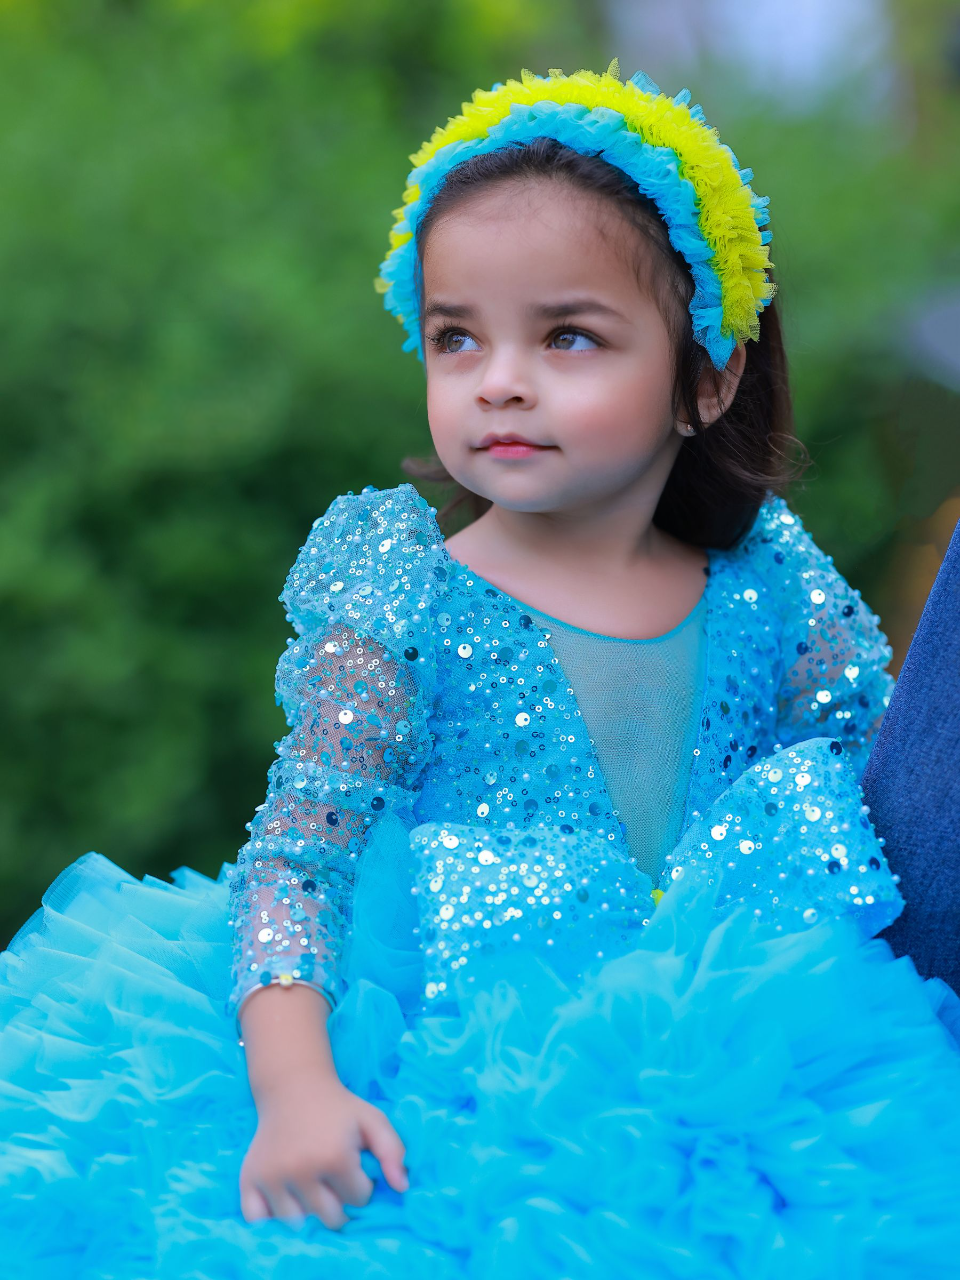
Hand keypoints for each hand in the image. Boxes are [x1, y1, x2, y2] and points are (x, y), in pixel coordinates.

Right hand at [239, 1075, 408, 1230]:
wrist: (292, 1086)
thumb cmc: (338, 1107)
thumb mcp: (373, 1119)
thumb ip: (393, 1151)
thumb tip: (401, 1188)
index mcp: (334, 1155)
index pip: (359, 1198)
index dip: (361, 1183)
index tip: (353, 1166)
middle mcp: (301, 1170)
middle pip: (330, 1218)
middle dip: (338, 1202)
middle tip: (332, 1178)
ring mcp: (272, 1176)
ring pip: (298, 1223)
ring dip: (308, 1211)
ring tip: (311, 1185)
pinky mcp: (249, 1179)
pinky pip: (258, 1219)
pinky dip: (270, 1216)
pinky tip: (284, 1196)